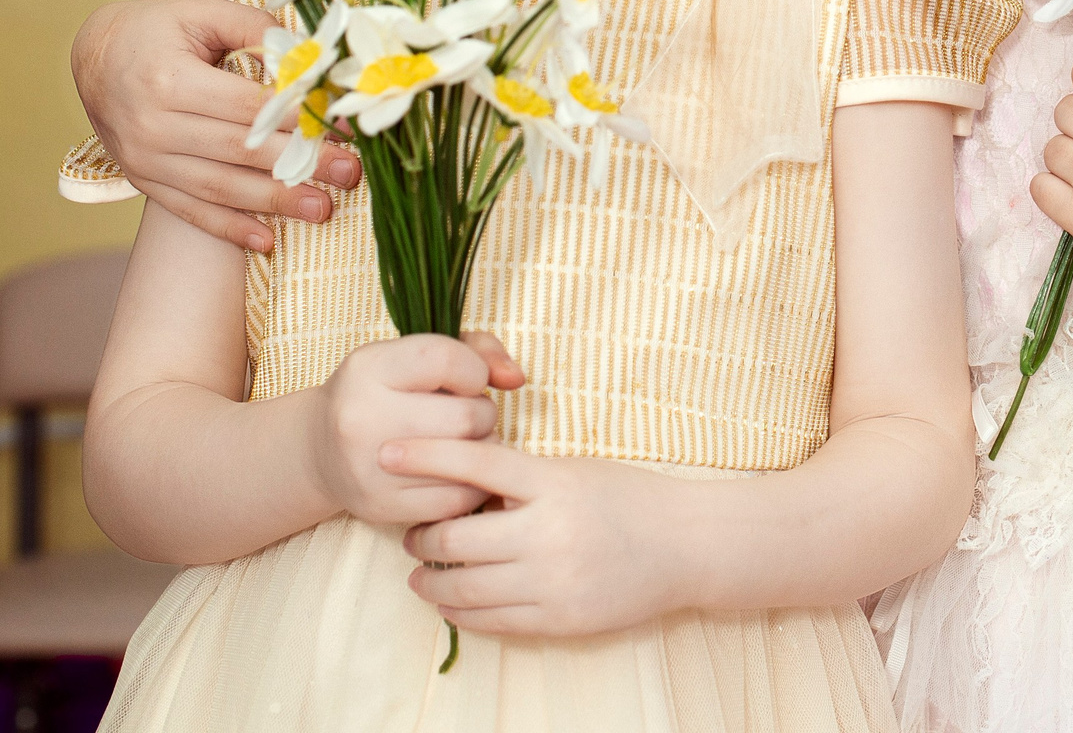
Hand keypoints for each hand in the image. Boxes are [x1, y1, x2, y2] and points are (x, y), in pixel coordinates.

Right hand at [71, 0, 362, 251]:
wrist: (95, 58)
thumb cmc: (158, 31)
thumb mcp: (202, 13)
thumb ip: (256, 29)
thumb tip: (309, 58)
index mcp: (169, 79)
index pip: (248, 106)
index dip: (299, 118)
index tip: (344, 127)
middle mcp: (153, 125)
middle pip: (240, 151)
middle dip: (300, 164)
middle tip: (349, 173)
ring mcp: (146, 159)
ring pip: (219, 188)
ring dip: (274, 203)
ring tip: (322, 208)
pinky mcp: (145, 180)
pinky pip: (191, 211)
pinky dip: (230, 230)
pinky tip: (267, 242)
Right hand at [306, 332, 526, 525]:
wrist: (321, 449)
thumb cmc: (385, 391)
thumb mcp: (415, 356)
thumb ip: (476, 350)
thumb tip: (516, 378)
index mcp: (368, 369)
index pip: (446, 360)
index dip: (473, 369)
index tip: (466, 379)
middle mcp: (361, 417)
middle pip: (467, 416)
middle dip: (484, 413)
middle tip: (469, 415)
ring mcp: (369, 468)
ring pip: (468, 460)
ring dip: (481, 448)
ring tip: (464, 440)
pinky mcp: (381, 507)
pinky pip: (457, 501)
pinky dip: (471, 484)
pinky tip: (459, 471)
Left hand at [386, 441, 682, 636]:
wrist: (686, 546)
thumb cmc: (628, 498)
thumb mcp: (574, 472)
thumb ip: (522, 480)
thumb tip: (461, 487)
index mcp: (553, 482)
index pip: (475, 464)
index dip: (426, 456)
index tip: (387, 452)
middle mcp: (548, 532)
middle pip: (455, 538)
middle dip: (423, 537)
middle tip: (414, 532)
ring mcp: (552, 581)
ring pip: (463, 587)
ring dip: (431, 581)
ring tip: (422, 573)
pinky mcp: (558, 619)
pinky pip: (490, 620)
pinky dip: (460, 610)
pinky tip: (451, 600)